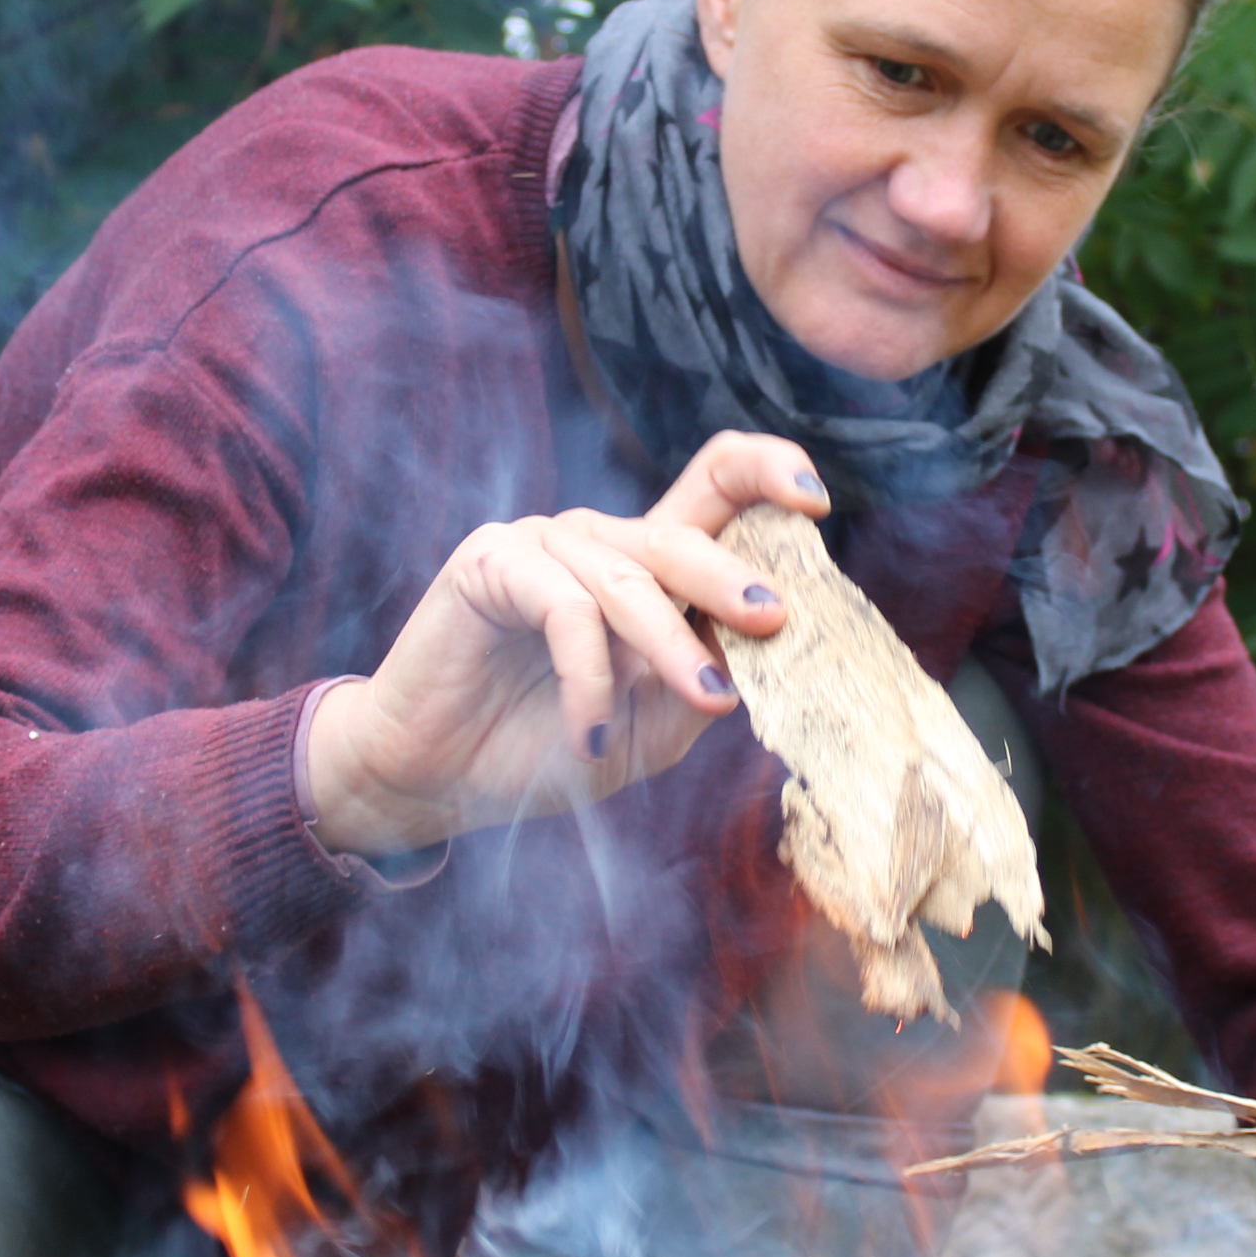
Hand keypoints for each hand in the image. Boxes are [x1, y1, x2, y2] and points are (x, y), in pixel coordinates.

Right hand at [300, 433, 826, 857]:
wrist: (438, 782)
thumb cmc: (547, 750)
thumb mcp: (651, 728)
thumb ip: (702, 681)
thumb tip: (768, 647)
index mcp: (647, 565)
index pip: (716, 485)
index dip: (767, 474)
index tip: (817, 502)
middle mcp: (599, 541)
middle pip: (683, 532)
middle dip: (732, 580)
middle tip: (772, 622)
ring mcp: (542, 544)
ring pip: (629, 580)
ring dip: (668, 650)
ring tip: (699, 704)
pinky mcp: (490, 562)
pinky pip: (564, 609)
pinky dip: (587, 678)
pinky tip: (586, 733)